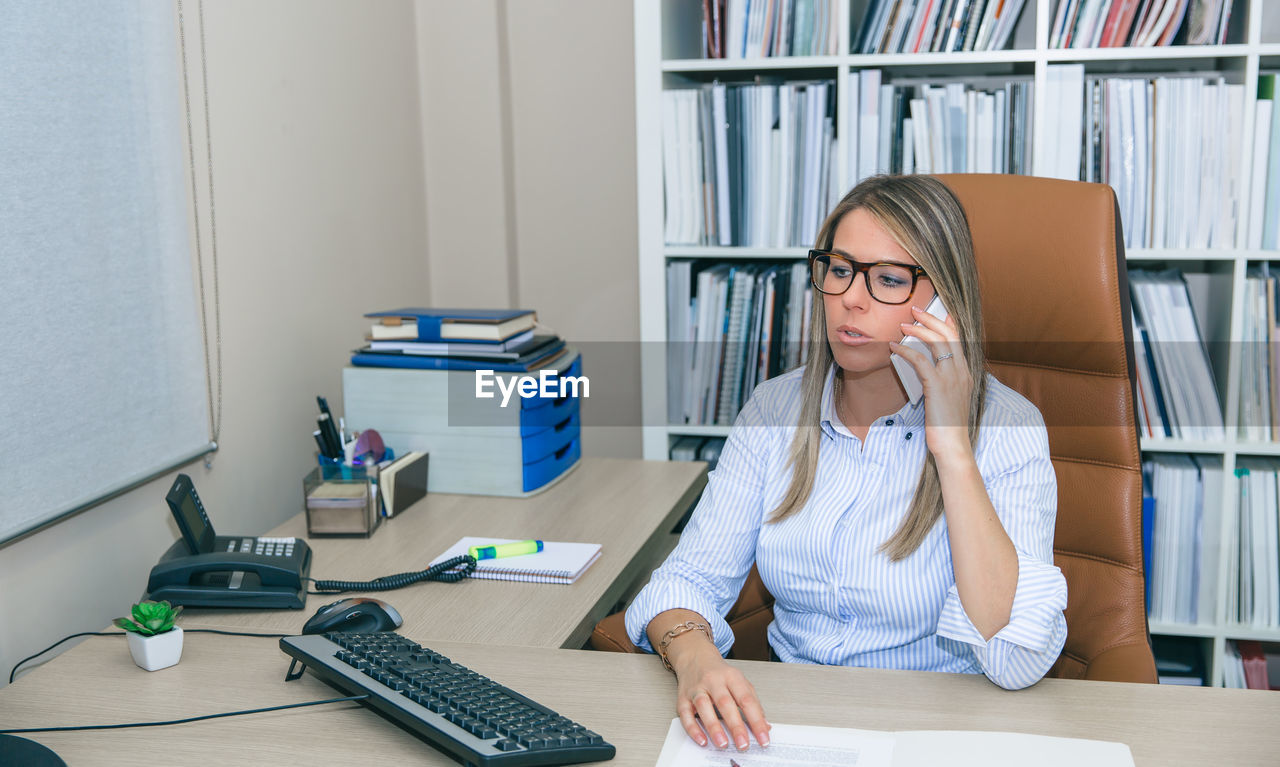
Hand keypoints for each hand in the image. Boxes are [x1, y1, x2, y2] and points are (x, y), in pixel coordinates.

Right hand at [671, 642, 770, 750]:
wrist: (694, 656)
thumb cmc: (719, 673)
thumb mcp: (740, 682)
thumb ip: (753, 703)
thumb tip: (765, 727)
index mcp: (732, 677)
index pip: (746, 699)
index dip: (756, 720)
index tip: (763, 739)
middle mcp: (713, 681)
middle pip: (725, 703)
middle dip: (735, 726)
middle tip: (743, 745)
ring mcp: (696, 688)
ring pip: (704, 706)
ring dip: (713, 727)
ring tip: (723, 744)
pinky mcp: (683, 697)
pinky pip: (686, 714)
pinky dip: (693, 728)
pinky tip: (702, 740)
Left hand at [888, 305, 974, 465]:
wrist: (953, 445)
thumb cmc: (947, 425)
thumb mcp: (949, 398)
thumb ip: (943, 381)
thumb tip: (928, 368)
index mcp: (966, 373)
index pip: (961, 339)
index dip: (949, 322)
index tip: (938, 311)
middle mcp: (962, 371)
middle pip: (949, 334)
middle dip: (931, 319)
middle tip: (915, 310)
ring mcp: (952, 377)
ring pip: (937, 342)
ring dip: (918, 330)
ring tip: (903, 325)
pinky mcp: (937, 386)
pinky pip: (920, 361)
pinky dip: (906, 351)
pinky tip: (894, 348)